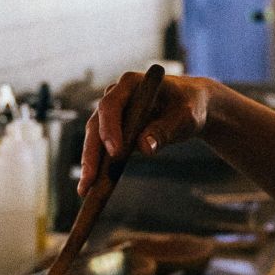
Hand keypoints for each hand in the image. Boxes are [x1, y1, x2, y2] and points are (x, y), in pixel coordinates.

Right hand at [78, 71, 213, 194]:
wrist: (189, 106)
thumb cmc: (189, 106)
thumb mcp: (184, 118)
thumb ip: (165, 130)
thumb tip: (145, 148)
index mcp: (131, 84)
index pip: (111, 105)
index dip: (110, 128)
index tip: (116, 153)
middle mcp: (116, 96)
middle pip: (96, 124)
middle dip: (91, 153)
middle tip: (90, 180)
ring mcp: (112, 113)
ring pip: (94, 138)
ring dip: (90, 164)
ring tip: (86, 190)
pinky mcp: (113, 129)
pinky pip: (101, 148)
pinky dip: (97, 166)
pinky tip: (93, 187)